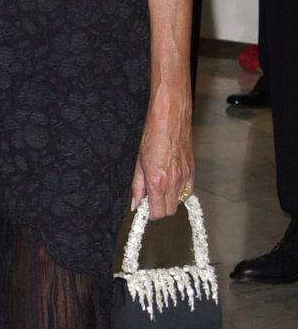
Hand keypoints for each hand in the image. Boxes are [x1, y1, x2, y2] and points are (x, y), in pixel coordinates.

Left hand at [131, 96, 193, 219]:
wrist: (170, 115)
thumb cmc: (152, 132)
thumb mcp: (137, 160)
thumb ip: (137, 185)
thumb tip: (135, 202)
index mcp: (158, 181)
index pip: (157, 213)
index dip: (149, 212)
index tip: (144, 206)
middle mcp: (174, 181)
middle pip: (169, 211)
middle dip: (159, 207)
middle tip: (150, 195)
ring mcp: (185, 176)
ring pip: (179, 201)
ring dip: (169, 198)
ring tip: (159, 184)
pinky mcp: (192, 170)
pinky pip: (188, 190)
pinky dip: (179, 190)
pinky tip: (171, 180)